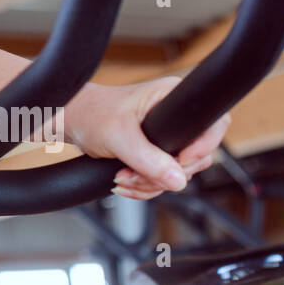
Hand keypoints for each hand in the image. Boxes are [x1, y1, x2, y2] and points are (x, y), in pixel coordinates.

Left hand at [64, 78, 230, 200]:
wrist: (70, 122)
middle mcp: (176, 117)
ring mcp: (167, 138)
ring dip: (150, 183)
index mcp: (173, 97)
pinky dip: (144, 186)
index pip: (213, 125)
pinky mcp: (156, 154)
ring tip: (122, 176)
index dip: (202, 148)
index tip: (179, 161)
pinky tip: (123, 181)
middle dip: (165, 173)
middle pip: (196, 158)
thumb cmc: (90, 113)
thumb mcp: (118, 135)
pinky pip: (163, 179)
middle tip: (134, 173)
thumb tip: (178, 180)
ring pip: (178, 174)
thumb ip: (147, 158)